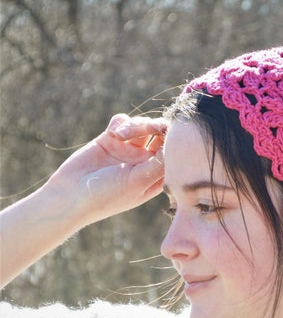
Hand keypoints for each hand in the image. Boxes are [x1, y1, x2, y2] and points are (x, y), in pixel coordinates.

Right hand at [45, 114, 166, 225]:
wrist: (69, 196)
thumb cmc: (107, 196)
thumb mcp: (138, 182)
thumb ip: (159, 163)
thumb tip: (177, 146)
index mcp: (156, 175)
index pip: (172, 152)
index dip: (173, 139)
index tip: (168, 134)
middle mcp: (144, 161)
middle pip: (160, 134)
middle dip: (156, 126)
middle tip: (150, 127)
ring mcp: (127, 150)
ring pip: (142, 125)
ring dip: (135, 125)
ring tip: (120, 134)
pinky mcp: (109, 139)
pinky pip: (122, 121)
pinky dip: (120, 122)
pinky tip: (112, 133)